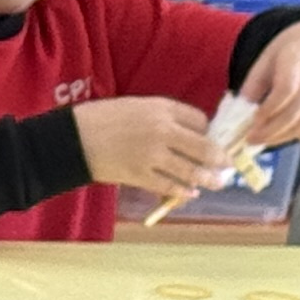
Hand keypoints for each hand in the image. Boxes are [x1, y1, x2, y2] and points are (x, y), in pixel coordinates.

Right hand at [73, 95, 234, 203]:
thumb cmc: (100, 119)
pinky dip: (182, 191)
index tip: (210, 139)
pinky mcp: (138, 175)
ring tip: (218, 183)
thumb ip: (162, 117)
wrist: (70, 140)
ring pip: (189, 169)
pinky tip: (191, 193)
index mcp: (162, 109)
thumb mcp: (136, 106)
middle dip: (219, 157)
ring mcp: (152, 156)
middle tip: (228, 164)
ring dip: (207, 178)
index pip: (200, 120)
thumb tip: (185, 133)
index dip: (208, 130)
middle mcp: (163, 131)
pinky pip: (167, 186)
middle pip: (203, 146)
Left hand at [244, 18, 299, 151]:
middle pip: (295, 112)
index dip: (268, 110)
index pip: (286, 89)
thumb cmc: (288, 52)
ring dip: (281, 137)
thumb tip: (239, 118)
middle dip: (270, 132)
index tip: (251, 122)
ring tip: (264, 138)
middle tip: (251, 139)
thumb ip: (252, 86)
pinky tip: (286, 133)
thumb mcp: (264, 60)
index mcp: (296, 60)